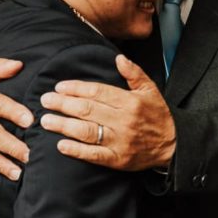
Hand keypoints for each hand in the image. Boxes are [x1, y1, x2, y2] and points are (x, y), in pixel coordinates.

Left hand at [39, 55, 175, 170]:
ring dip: (63, 125)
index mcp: (130, 102)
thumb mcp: (151, 90)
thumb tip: (118, 58)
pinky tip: (61, 145)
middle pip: (87, 110)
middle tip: (44, 101)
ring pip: (87, 131)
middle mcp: (124, 120)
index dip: (75, 89)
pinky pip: (94, 154)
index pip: (97, 92)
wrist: (173, 145)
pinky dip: (76, 150)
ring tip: (45, 121)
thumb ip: (134, 73)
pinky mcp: (118, 159)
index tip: (59, 87)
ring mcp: (120, 141)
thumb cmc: (158, 115)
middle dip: (63, 104)